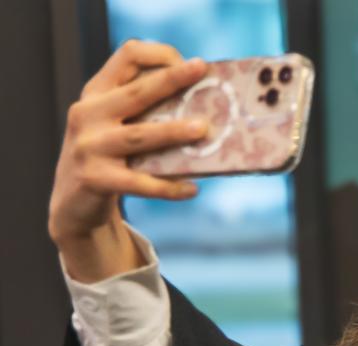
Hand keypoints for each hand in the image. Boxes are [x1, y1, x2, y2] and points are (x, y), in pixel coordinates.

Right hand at [49, 40, 207, 282]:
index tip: (190, 65)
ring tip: (203, 130)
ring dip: (173, 132)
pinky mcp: (95, 178)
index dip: (159, 55)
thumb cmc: (109, 156)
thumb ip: (145, 111)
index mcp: (97, 92)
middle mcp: (88, 113)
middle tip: (201, 71)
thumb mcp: (115, 124)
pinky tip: (192, 189)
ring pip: (139, 136)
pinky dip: (168, 187)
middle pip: (136, 93)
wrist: (73, 202)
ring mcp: (88, 146)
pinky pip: (139, 182)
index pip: (127, 56)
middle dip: (171, 80)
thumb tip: (207, 108)